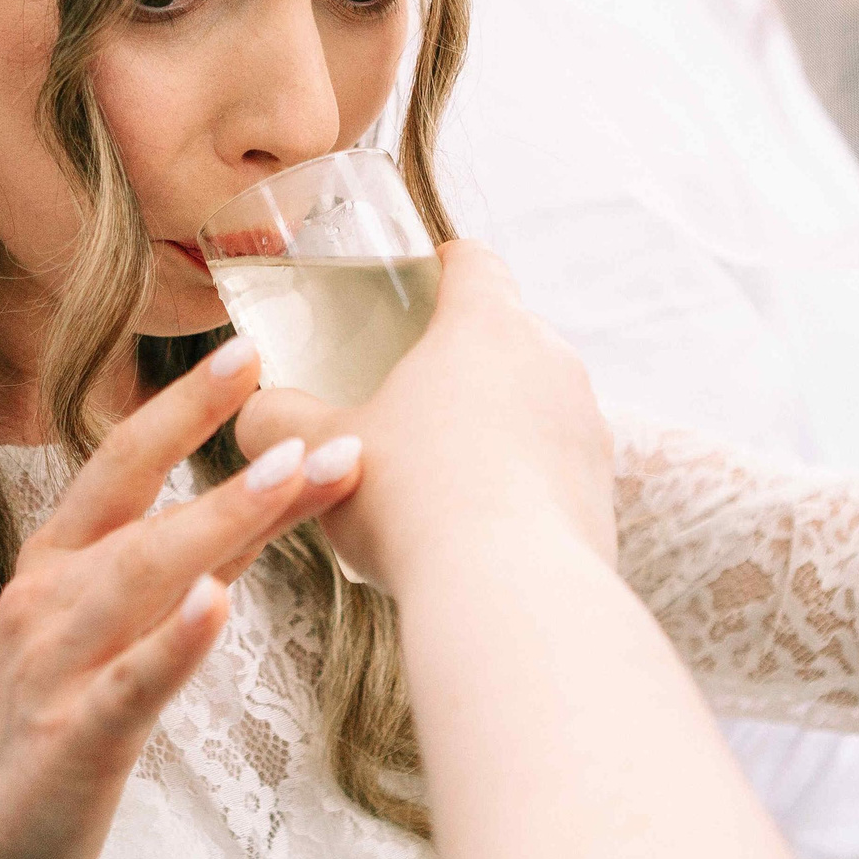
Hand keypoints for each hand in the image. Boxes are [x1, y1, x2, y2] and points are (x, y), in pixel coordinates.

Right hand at [0, 339, 359, 858]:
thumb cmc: (57, 729)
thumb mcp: (112, 629)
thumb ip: (185, 563)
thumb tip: (269, 493)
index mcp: (55, 562)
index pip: (121, 462)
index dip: (182, 406)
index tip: (250, 352)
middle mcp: (50, 598)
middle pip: (141, 507)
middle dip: (218, 449)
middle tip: (300, 409)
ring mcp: (59, 666)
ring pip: (143, 576)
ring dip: (220, 521)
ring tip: (291, 475)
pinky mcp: (77, 738)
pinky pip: (132, 681)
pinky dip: (177, 640)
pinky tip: (220, 603)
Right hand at [234, 239, 614, 594]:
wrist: (505, 596)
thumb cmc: (408, 503)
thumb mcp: (316, 451)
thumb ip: (278, 419)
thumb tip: (256, 412)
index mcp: (484, 325)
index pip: (474, 262)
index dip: (443, 265)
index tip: (421, 280)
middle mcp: (552, 359)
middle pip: (505, 334)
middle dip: (460, 357)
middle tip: (408, 393)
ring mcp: (587, 425)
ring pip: (534, 403)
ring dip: (493, 423)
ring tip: (438, 473)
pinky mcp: (602, 488)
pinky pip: (554, 466)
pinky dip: (520, 481)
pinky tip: (476, 527)